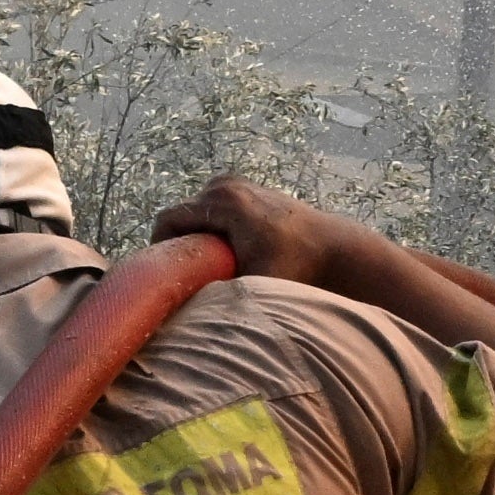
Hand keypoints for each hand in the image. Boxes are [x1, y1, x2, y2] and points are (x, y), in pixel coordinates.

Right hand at [152, 174, 344, 280]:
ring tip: (206, 266)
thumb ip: (218, 293)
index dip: (160, 249)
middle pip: (180, 216)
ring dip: (195, 237)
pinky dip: (210, 229)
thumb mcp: (253, 284)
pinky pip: (210, 209)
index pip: (167, 220)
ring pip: (194, 213)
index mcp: (223, 201)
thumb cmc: (296, 268)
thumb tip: (183, 312)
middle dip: (179, 244)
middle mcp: (224, 184)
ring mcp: (234, 183)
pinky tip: (222, 254)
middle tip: (188, 276)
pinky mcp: (243, 187)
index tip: (166, 276)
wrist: (334, 248)